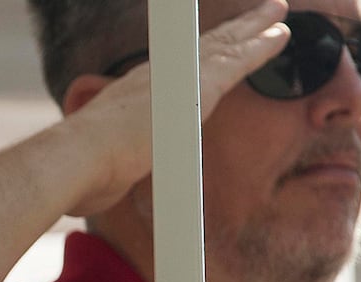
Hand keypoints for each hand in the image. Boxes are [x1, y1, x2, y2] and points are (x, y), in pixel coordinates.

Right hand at [59, 0, 291, 217]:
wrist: (80, 159)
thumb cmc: (85, 171)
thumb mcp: (103, 166)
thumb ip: (110, 170)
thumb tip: (97, 186)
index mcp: (140, 93)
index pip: (181, 67)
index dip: (204, 52)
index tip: (221, 42)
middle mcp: (159, 76)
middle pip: (207, 46)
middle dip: (235, 29)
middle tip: (264, 13)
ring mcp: (178, 77)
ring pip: (225, 44)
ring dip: (254, 27)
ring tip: (278, 13)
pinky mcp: (198, 87)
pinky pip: (237, 60)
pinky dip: (260, 46)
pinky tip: (281, 34)